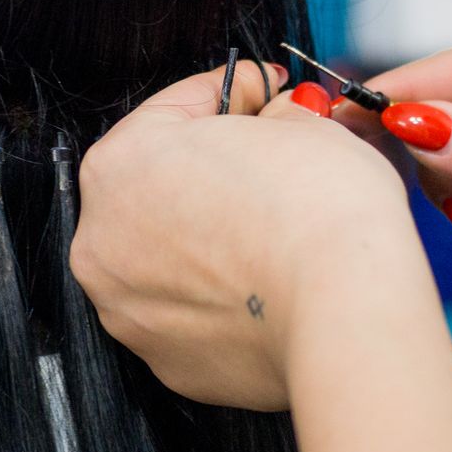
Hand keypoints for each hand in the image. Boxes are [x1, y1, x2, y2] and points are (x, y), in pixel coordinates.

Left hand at [71, 63, 427, 410]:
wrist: (347, 316)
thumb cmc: (320, 218)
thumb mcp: (305, 124)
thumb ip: (274, 114)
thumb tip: (276, 117)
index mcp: (122, 162)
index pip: (177, 107)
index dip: (234, 91)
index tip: (264, 91)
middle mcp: (104, 238)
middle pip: (161, 186)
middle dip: (214, 170)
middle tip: (274, 161)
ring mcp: (128, 307)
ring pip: (168, 256)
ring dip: (210, 238)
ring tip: (272, 232)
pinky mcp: (165, 361)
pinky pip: (189, 312)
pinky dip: (221, 297)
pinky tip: (265, 283)